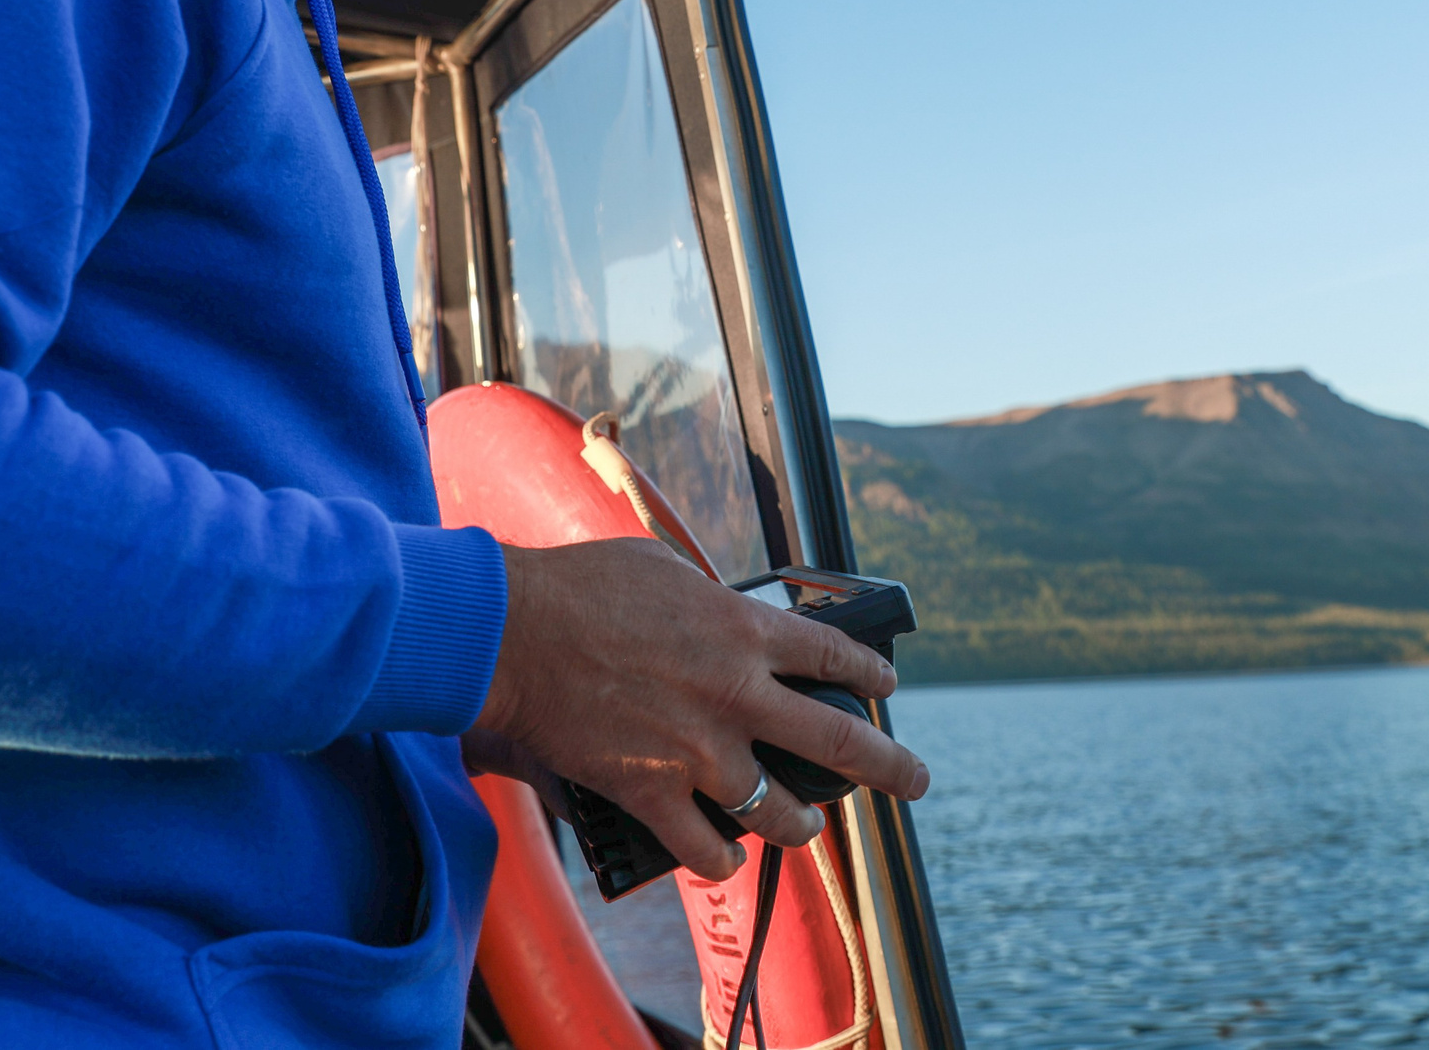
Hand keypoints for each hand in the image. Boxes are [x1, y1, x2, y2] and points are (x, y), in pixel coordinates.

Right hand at [470, 538, 929, 881]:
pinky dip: (720, 857)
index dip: (870, 673)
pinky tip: (726, 855)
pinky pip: (704, 848)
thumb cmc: (580, 587)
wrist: (512, 632)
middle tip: (916, 779)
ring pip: (778, 811)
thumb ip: (707, 601)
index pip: (834, 655)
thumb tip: (723, 615)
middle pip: (839, 742)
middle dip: (890, 766)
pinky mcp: (651, 791)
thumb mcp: (662, 570)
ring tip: (805, 827)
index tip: (886, 687)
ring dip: (798, 824)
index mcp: (743, 630)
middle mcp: (735, 694)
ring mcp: (697, 750)